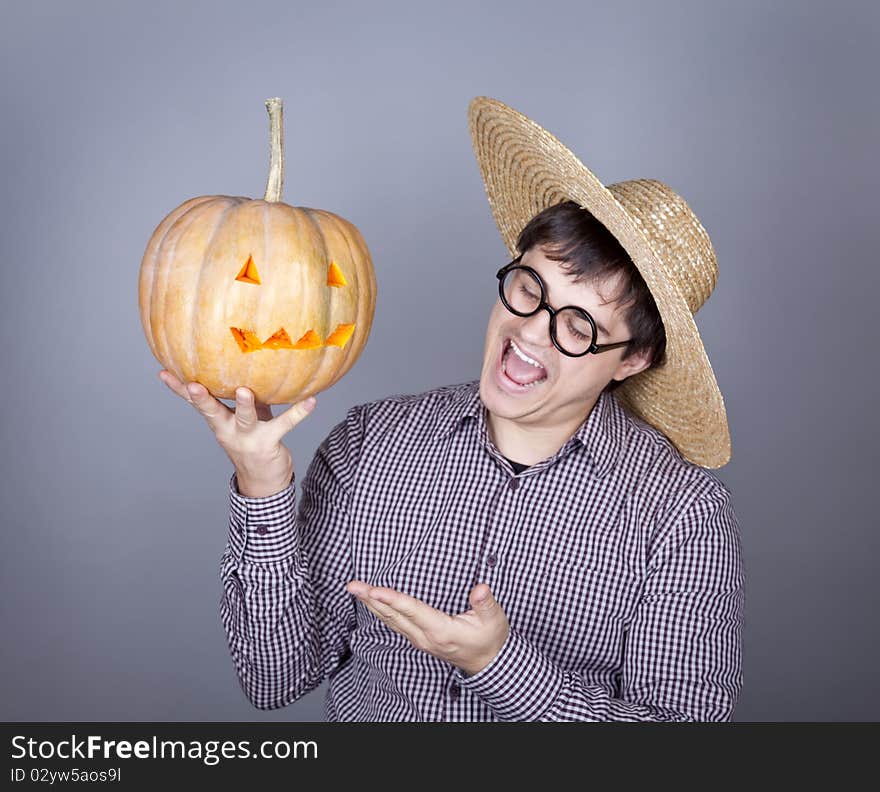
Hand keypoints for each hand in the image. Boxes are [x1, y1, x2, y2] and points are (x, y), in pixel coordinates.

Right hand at [157, 369, 316, 496]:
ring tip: (246, 391)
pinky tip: (312, 400)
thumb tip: (243, 364)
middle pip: (211, 412)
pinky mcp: (269, 443)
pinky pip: (284, 424)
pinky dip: (299, 412)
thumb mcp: (242, 418)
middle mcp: (228, 430)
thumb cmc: (253, 440)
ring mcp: (248, 438)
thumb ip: (240, 396)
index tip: (163, 371)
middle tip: (193, 385)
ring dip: (245, 405)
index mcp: (219, 421)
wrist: (263, 482)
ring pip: (244, 418)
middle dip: (201, 398)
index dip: (179, 388)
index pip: (195, 402)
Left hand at [346, 580, 509, 676]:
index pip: (412, 611)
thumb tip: (480, 589)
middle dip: (371, 599)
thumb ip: (485, 603)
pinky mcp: (418, 639)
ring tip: (355, 589)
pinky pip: (394, 624)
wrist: (488, 663)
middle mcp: (425, 637)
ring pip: (390, 621)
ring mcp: (420, 640)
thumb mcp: (493, 620)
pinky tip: (372, 602)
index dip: (392, 600)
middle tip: (352, 585)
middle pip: (393, 616)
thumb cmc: (489, 639)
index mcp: (441, 631)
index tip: (374, 589)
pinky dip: (380, 612)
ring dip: (371, 604)